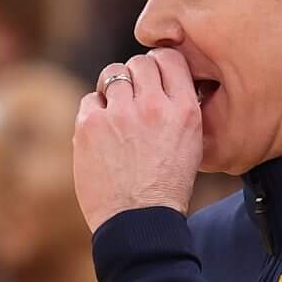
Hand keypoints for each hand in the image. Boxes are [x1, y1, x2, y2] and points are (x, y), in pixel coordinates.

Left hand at [74, 49, 203, 232]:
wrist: (138, 222)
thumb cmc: (166, 188)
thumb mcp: (191, 145)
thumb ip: (180, 109)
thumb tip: (164, 83)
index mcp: (184, 110)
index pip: (170, 59)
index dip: (160, 65)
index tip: (154, 78)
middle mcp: (153, 106)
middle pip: (140, 63)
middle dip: (136, 76)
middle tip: (132, 98)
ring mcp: (120, 114)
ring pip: (113, 74)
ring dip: (113, 88)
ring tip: (116, 113)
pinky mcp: (90, 125)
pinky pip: (90, 100)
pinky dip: (94, 111)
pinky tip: (101, 133)